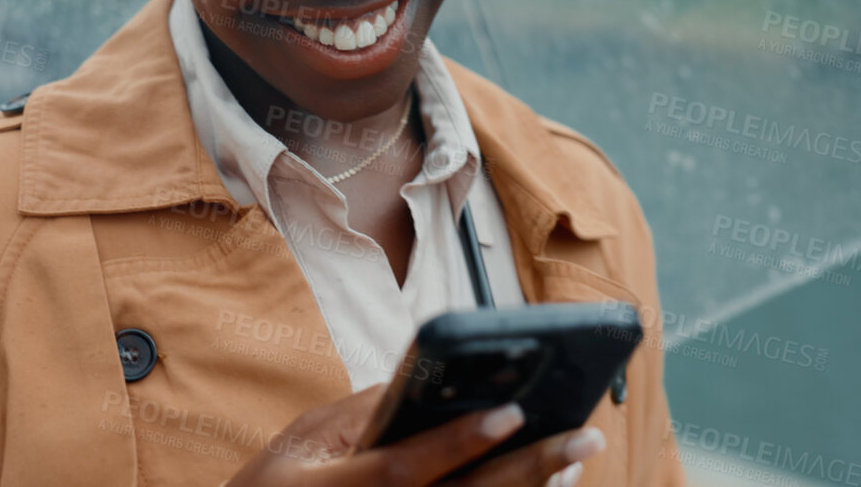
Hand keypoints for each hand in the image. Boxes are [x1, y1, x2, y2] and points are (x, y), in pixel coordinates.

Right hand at [220, 385, 606, 486]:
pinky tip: (545, 486)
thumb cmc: (277, 486)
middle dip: (528, 470)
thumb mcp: (303, 439)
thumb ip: (363, 411)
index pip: (406, 467)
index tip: (512, 412)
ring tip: (574, 458)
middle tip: (582, 439)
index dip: (458, 442)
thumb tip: (430, 384)